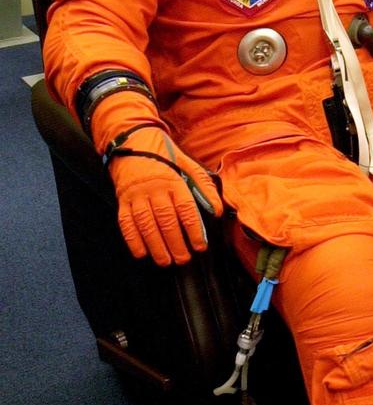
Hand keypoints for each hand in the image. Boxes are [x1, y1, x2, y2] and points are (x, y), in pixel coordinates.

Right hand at [107, 124, 222, 265]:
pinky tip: (141, 254)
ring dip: (156, 246)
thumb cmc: (165, 157)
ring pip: (146, 224)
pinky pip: (126, 223)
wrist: (132, 143)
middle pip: (166, 220)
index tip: (200, 246)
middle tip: (184, 259)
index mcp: (174, 180)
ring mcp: (137, 195)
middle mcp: (155, 188)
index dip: (194, 229)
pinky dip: (133, 240)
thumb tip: (218, 210)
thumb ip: (204, 187)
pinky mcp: (123, 200)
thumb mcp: (188, 165)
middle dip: (176, 243)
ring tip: (166, 261)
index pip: (186, 208)